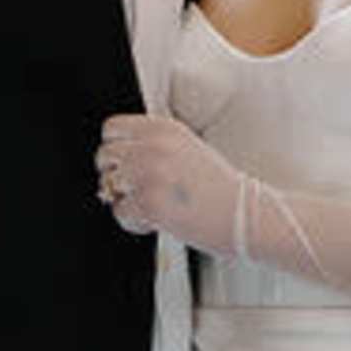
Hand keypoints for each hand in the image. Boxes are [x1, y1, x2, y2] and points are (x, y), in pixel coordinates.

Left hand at [97, 109, 248, 256]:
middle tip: (136, 191)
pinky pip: (120, 212)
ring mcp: (149, 173)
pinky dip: (134, 222)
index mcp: (163, 128)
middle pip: (104, 156)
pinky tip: (157, 222)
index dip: (115, 150)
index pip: (111, 128)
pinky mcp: (149, 202)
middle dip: (115, 176)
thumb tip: (116, 162)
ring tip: (150, 208)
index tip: (127, 166)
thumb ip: (153, 146)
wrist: (246, 213)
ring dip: (124, 200)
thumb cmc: (219, 188)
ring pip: (107, 185)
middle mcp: (153, 145)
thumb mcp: (187, 149)